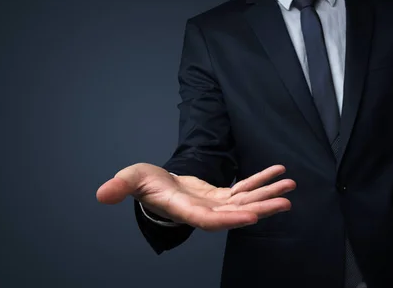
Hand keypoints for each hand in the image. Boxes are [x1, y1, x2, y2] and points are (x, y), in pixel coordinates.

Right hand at [96, 163, 295, 230]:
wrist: (156, 185)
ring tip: (290, 185)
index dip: (231, 219)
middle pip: (236, 213)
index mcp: (185, 210)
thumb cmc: (144, 183)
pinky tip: (278, 172)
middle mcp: (205, 211)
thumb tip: (102, 195)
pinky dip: (260, 180)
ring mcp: (215, 204)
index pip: (210, 219)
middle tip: (285, 201)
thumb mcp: (130, 179)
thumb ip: (120, 187)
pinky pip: (245, 188)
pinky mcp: (221, 195)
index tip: (253, 216)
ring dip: (267, 193)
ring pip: (246, 201)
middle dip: (261, 208)